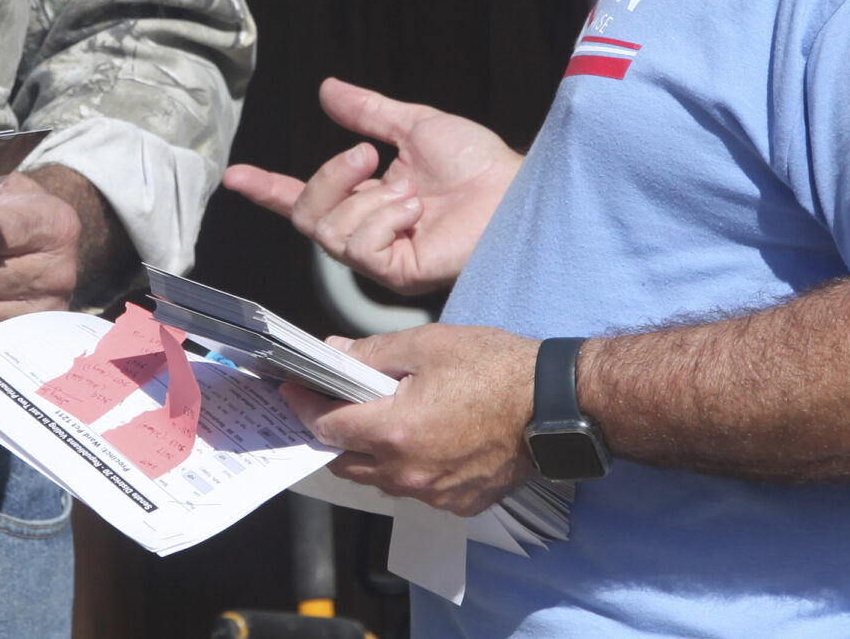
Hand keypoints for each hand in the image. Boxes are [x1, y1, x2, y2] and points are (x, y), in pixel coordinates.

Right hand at [223, 78, 521, 293]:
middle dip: (329, 176)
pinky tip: (413, 212)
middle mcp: (367, 228)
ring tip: (410, 191)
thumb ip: (367, 111)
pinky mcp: (395, 271)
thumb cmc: (477, 163)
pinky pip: (359, 246)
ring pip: (329, 230)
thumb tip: (327, 89)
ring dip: (368, 199)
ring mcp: (379, 254)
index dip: (267, 188)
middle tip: (369, 154)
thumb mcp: (414, 125)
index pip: (304, 197)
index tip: (235, 176)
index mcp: (367, 197)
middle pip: (307, 214)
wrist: (510, 187)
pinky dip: (382, 219)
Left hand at [285, 323, 539, 515]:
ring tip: (380, 419)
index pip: (325, 426)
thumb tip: (334, 354)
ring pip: (380, 480)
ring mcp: (435, 494)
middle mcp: (408, 472)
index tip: (295, 390)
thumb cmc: (496, 369)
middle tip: (333, 404)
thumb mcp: (426, 344)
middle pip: (346, 461)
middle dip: (332, 433)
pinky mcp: (459, 503)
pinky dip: (408, 469)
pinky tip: (422, 440)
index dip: (305, 405)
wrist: (554, 404)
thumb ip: (371, 353)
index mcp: (393, 431)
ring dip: (370, 454)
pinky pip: (417, 491)